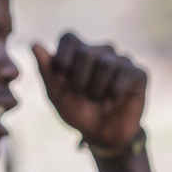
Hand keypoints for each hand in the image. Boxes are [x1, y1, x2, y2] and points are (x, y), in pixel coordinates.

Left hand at [33, 33, 146, 149]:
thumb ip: (47, 70)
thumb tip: (34, 44)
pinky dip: (114, 92)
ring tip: (98, 99)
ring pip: (105, 64)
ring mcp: (121, 60)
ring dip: (96, 90)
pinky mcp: (138, 73)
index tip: (61, 77)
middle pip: (85, 52)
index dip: (63, 56)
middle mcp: (101, 51)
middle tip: (82, 95)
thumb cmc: (77, 111)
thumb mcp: (57, 94)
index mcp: (79, 53)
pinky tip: (112, 100)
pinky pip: (124, 74)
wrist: (101, 134)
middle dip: (78, 80)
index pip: (69, 38)